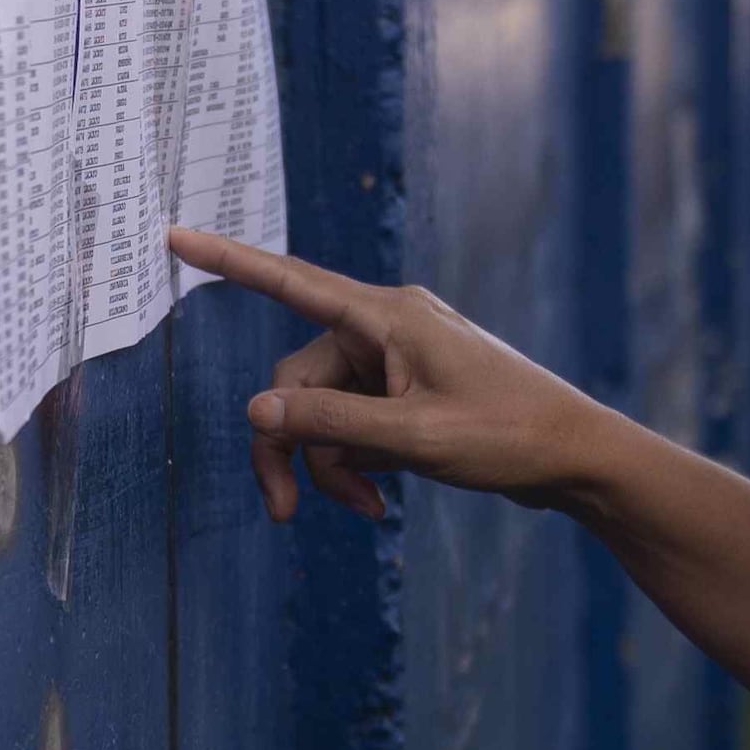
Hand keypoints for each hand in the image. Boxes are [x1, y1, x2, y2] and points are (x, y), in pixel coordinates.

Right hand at [165, 228, 616, 524]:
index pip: (290, 282)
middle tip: (284, 512)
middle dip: (292, 446)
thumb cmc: (508, 436)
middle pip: (296, 380)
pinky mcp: (404, 393)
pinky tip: (382, 496)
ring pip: (320, 411)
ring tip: (367, 509)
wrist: (576, 459)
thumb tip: (257, 408)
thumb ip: (331, 424)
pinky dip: (354, 463)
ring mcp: (395, 362)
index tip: (173, 237)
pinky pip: (350, 423)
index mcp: (386, 317)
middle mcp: (384, 329)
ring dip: (328, 464)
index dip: (227, 261)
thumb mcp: (415, 438)